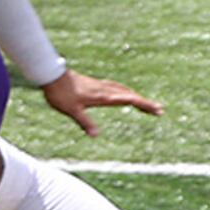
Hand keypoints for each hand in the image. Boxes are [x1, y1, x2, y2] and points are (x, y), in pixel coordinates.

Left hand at [40, 68, 159, 134]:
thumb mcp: (72, 111)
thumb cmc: (60, 93)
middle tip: (159, 110)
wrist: (50, 74)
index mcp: (104, 96)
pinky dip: (124, 91)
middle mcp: (105, 89)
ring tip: (144, 103)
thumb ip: (85, 123)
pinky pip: (115, 87)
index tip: (159, 110)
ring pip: (123, 89)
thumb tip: (95, 136)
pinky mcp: (93, 83)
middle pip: (131, 94)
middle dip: (145, 102)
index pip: (130, 99)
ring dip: (136, 96)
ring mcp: (100, 85)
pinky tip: (121, 93)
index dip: (145, 105)